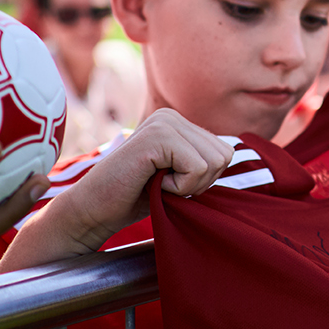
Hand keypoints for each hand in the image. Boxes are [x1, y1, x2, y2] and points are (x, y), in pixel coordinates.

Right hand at [18, 108, 233, 259]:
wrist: (92, 212)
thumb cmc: (135, 198)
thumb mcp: (177, 175)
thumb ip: (201, 161)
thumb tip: (236, 153)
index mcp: (179, 122)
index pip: (225, 152)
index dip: (204, 180)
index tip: (171, 184)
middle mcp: (171, 115)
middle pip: (224, 155)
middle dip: (199, 182)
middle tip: (163, 186)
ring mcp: (163, 122)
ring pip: (214, 162)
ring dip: (188, 185)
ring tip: (156, 183)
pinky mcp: (156, 137)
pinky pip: (197, 168)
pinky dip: (179, 187)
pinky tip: (150, 182)